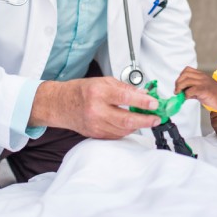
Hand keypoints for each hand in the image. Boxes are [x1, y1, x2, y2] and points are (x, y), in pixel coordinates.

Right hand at [31, 77, 159, 138]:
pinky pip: (116, 135)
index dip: (142, 101)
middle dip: (145, 120)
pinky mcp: (95, 134)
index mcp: (98, 92)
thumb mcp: (103, 81)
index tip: (154, 103)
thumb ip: (124, 87)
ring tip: (147, 120)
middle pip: (126, 119)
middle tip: (156, 118)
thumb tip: (143, 94)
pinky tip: (132, 124)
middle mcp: (96, 109)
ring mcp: (95, 124)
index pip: (125, 97)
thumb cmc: (80, 91)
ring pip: (123, 130)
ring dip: (138, 125)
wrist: (60, 104)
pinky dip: (127, 130)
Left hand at [174, 66, 216, 110]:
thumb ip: (193, 90)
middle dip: (178, 82)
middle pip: (185, 74)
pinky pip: (191, 90)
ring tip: (179, 94)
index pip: (187, 70)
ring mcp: (203, 82)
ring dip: (180, 88)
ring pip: (186, 81)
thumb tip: (182, 94)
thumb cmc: (215, 94)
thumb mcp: (202, 90)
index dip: (180, 77)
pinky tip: (187, 97)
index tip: (179, 85)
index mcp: (201, 75)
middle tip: (177, 91)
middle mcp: (202, 77)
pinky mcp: (204, 90)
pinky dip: (186, 94)